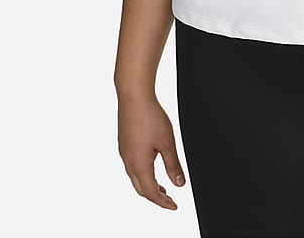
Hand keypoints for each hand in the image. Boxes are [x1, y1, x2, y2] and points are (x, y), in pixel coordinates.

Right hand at [117, 92, 185, 209]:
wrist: (133, 96)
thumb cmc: (150, 116)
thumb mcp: (167, 142)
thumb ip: (173, 165)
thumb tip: (179, 184)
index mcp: (139, 164)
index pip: (151, 192)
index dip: (163, 202)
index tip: (174, 206)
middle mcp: (128, 161)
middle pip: (141, 188)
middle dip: (155, 197)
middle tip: (168, 200)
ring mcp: (124, 153)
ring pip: (135, 178)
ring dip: (148, 186)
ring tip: (161, 187)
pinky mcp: (124, 144)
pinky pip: (132, 166)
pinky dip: (142, 174)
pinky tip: (150, 166)